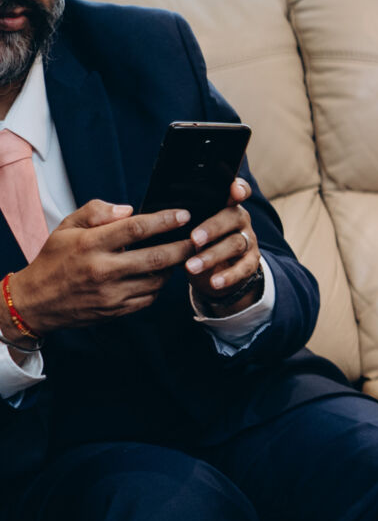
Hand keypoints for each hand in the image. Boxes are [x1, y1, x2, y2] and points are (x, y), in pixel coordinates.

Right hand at [5, 201, 195, 335]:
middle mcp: (102, 270)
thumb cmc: (54, 259)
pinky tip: (160, 275)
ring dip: (173, 268)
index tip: (184, 215)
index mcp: (90, 245)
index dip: (164, 220)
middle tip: (198, 239)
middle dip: (183, 248)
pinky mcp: (115, 311)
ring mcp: (110, 294)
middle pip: (155, 258)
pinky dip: (159, 286)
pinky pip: (149, 298)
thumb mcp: (66, 227)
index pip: (135, 229)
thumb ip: (96, 212)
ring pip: (157, 281)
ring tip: (181, 256)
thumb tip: (129, 209)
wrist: (36, 301)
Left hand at [184, 178, 263, 313]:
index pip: (238, 190)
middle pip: (232, 218)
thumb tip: (141, 214)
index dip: (238, 188)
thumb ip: (177, 219)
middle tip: (194, 239)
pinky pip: (244, 268)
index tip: (232, 190)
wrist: (217, 271)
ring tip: (191, 267)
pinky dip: (229, 276)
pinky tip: (214, 282)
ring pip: (236, 244)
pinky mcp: (251, 262)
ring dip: (213, 256)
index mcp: (226, 205)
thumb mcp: (189, 227)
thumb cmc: (196, 243)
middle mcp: (240, 220)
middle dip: (213, 228)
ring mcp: (248, 241)